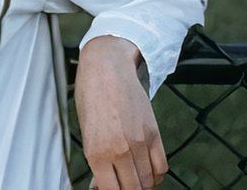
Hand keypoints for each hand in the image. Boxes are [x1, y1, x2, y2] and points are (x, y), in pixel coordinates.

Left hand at [76, 35, 167, 189]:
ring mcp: (140, 142)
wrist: (106, 68)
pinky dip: (156, 175)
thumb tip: (100, 184)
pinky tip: (147, 171)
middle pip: (132, 189)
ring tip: (132, 178)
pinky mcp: (154, 133)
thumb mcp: (84, 131)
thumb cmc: (90, 96)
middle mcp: (119, 150)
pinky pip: (161, 166)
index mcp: (96, 151)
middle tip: (120, 184)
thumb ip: (95, 161)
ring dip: (142, 184)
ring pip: (148, 181)